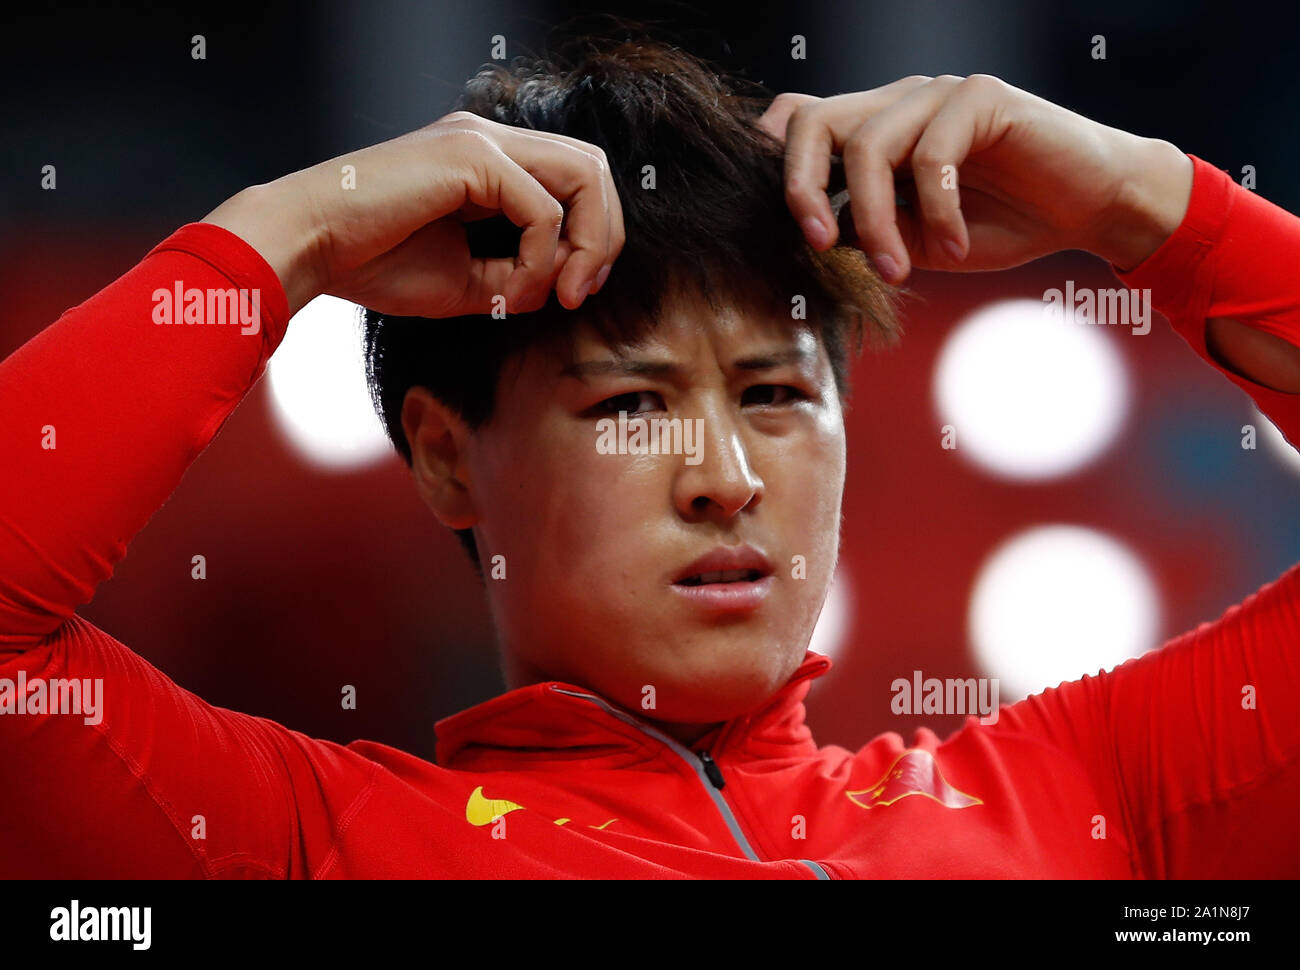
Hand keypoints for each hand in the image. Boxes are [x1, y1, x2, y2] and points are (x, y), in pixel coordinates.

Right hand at [204, 111, 625, 317]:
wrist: (309, 248)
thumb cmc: (373, 264)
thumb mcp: (467, 280)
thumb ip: (520, 274)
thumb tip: (565, 285)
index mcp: (491, 162)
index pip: (576, 181)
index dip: (594, 238)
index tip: (572, 294)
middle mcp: (492, 139)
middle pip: (594, 169)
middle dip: (604, 237)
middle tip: (580, 294)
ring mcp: (482, 141)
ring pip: (584, 177)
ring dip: (586, 244)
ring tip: (560, 293)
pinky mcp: (471, 157)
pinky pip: (544, 210)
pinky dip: (541, 258)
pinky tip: (511, 288)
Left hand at [757, 74, 1192, 281]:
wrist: (1089, 209)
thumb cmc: (1000, 224)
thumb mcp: (915, 240)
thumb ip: (865, 230)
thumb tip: (816, 236)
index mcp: (875, 128)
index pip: (801, 121)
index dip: (773, 159)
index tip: (776, 221)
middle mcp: (899, 102)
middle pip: (815, 122)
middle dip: (803, 190)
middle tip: (821, 246)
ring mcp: (938, 94)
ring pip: (869, 145)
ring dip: (876, 219)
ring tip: (898, 270)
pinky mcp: (982, 98)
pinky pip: (932, 153)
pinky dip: (936, 210)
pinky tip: (955, 245)